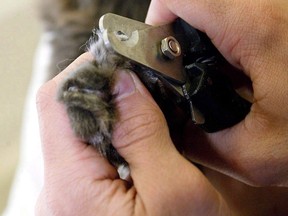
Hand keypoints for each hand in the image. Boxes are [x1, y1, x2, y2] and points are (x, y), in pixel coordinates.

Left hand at [35, 53, 228, 214]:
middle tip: (142, 86)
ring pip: (77, 129)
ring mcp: (64, 191)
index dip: (86, 71)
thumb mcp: (176, 195)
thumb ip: (146, 135)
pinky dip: (111, 133)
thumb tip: (125, 81)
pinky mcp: (77, 194)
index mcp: (71, 186)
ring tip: (145, 112)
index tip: (122, 60)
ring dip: (110, 112)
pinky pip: (86, 148)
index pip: (57, 101)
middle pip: (65, 113)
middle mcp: (55, 187)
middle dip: (103, 90)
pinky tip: (137, 138)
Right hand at [146, 0, 287, 185]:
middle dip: (181, 31)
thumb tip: (178, 134)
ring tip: (213, 73)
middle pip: (199, 0)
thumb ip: (205, 145)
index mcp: (257, 27)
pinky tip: (238, 70)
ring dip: (205, 36)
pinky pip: (241, 16)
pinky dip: (228, 39)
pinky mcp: (282, 19)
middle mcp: (269, 6)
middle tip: (183, 68)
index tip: (157, 45)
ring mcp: (278, 10)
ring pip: (219, 8)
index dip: (158, 16)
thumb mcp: (258, 155)